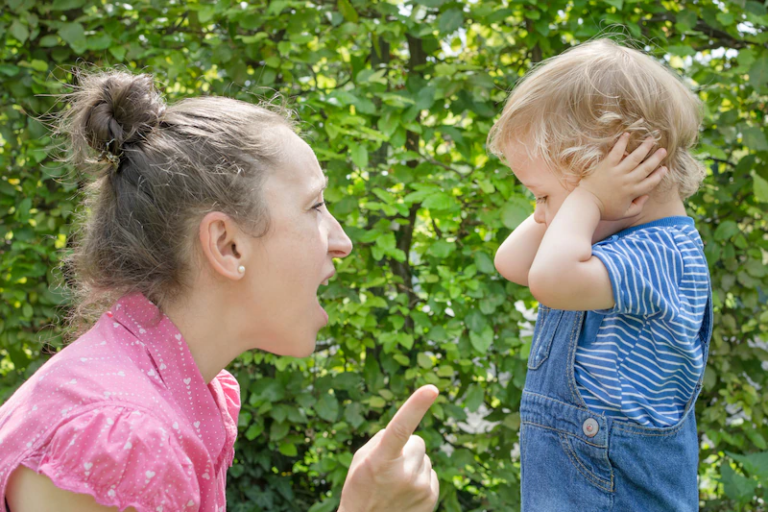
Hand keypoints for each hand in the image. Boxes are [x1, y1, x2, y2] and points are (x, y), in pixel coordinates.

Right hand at [338, 385, 439, 511]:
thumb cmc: (360, 489)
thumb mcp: (361, 460)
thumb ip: (383, 440)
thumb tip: (407, 429)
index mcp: (381, 460)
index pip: (401, 427)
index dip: (416, 406)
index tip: (431, 389)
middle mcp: (404, 473)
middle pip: (417, 442)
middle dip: (407, 448)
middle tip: (390, 467)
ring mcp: (420, 486)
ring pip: (424, 458)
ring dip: (413, 465)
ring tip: (395, 483)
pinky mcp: (431, 496)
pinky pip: (431, 473)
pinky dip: (420, 478)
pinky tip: (406, 492)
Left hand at [577, 133, 667, 220]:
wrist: (586, 205)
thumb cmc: (603, 210)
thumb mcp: (623, 213)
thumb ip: (637, 207)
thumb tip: (646, 196)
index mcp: (633, 192)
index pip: (650, 182)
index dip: (659, 175)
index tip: (664, 168)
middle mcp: (628, 181)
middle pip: (646, 168)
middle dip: (656, 159)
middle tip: (663, 150)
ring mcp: (617, 172)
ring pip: (635, 157)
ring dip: (644, 148)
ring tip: (651, 139)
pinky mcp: (606, 166)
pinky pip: (616, 152)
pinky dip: (622, 142)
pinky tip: (627, 134)